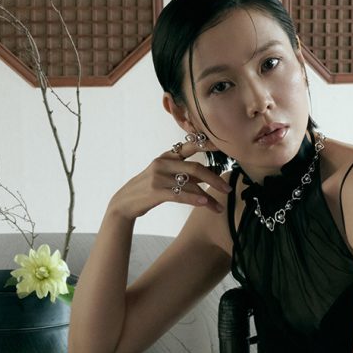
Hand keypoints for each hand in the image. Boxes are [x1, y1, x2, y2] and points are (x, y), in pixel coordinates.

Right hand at [108, 136, 230, 220]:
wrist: (124, 202)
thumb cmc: (148, 189)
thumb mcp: (166, 176)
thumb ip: (185, 174)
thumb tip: (209, 176)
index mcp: (167, 156)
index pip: (189, 146)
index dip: (206, 144)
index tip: (222, 145)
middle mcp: (163, 163)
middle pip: (195, 168)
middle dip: (214, 179)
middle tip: (228, 189)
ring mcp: (158, 176)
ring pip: (190, 185)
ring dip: (208, 197)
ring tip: (219, 207)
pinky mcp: (155, 191)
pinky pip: (180, 194)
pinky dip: (194, 199)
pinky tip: (205, 203)